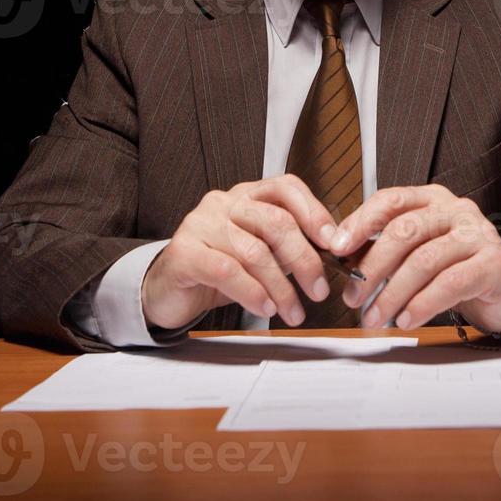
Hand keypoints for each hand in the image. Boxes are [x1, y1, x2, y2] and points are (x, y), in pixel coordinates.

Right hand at [141, 174, 336, 330]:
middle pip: (276, 222)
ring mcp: (200, 224)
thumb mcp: (258, 253)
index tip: (334, 243)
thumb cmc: (217, 271)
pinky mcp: (184, 252)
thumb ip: (288, 248)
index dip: (315, 213)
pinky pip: (227, 271)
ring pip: (254, 252)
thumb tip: (332, 256)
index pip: (286, 188)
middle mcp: (223, 203)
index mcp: (246, 196)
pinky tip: (265, 309)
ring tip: (293, 312)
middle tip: (318, 290)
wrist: (166, 291)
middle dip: (304, 259)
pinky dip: (253, 293)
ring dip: (281, 288)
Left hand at [329, 184, 500, 333]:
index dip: (360, 222)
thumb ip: (385, 250)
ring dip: (392, 294)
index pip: (391, 201)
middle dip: (372, 267)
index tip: (337, 248)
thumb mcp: (418, 253)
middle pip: (404, 231)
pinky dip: (422, 305)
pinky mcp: (492, 263)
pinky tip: (406, 320)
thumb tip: (344, 259)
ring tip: (375, 317)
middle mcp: (456, 210)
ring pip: (423, 261)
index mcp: (433, 200)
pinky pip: (449, 284)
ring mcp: (477, 234)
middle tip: (353, 297)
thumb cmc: (456, 269)